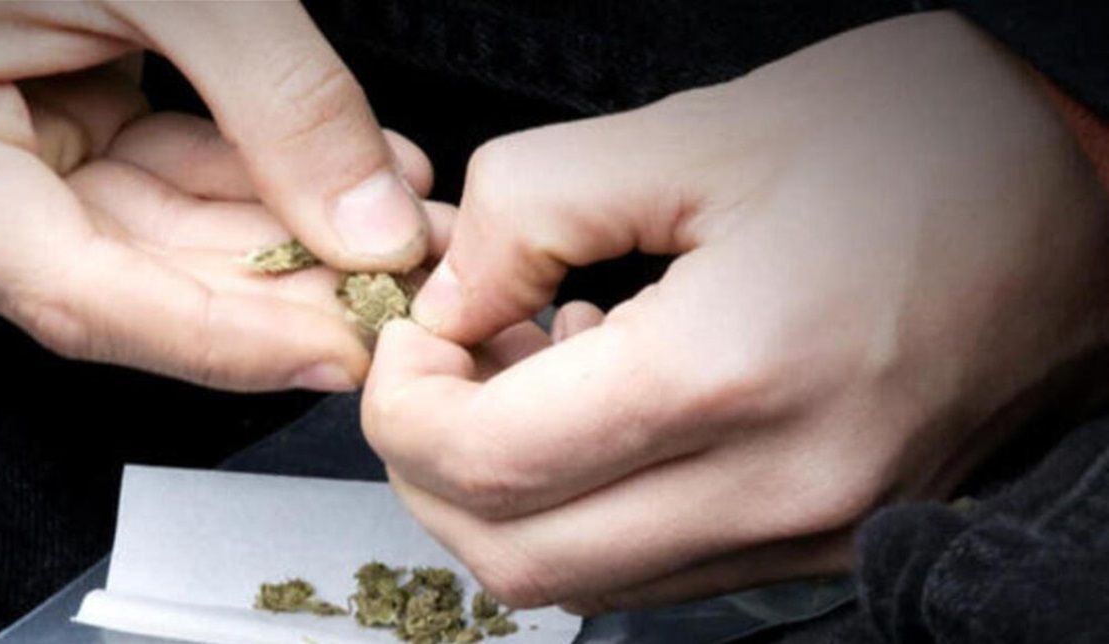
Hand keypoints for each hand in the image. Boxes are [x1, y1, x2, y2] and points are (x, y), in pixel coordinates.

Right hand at [0, 2, 430, 389]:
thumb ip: (280, 102)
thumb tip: (376, 232)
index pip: (82, 298)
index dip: (230, 341)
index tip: (348, 353)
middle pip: (129, 283)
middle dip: (283, 291)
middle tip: (400, 289)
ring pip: (153, 243)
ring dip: (285, 239)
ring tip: (399, 230)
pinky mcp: (25, 132)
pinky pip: (150, 185)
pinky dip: (250, 186)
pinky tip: (347, 186)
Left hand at [363, 12, 1108, 611]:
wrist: (1088, 210)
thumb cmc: (926, 147)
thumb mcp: (706, 130)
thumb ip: (535, 208)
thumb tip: (450, 298)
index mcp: (736, 372)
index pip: (490, 461)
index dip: (406, 404)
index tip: (413, 334)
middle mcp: (779, 488)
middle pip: (516, 557)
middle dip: (434, 466)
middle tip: (451, 359)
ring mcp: (811, 533)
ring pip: (581, 581)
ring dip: (510, 492)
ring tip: (541, 366)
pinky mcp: (828, 541)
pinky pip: (658, 569)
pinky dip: (591, 508)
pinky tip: (615, 405)